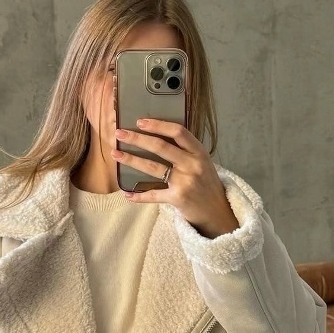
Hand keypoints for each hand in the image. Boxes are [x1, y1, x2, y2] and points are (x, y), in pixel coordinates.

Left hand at [111, 120, 239, 238]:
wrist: (217, 210)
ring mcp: (185, 181)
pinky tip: (127, 194)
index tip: (140, 121)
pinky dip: (139, 195)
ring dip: (131, 160)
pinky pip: (154, 195)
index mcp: (199, 151)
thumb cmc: (206, 183)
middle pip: (160, 147)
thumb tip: (156, 136)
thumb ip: (185, 151)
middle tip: (119, 134)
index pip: (178, 132)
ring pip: (153, 167)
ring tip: (116, 154)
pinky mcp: (178, 198)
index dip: (158, 125)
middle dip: (137, 139)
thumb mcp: (202, 162)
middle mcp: (192, 164)